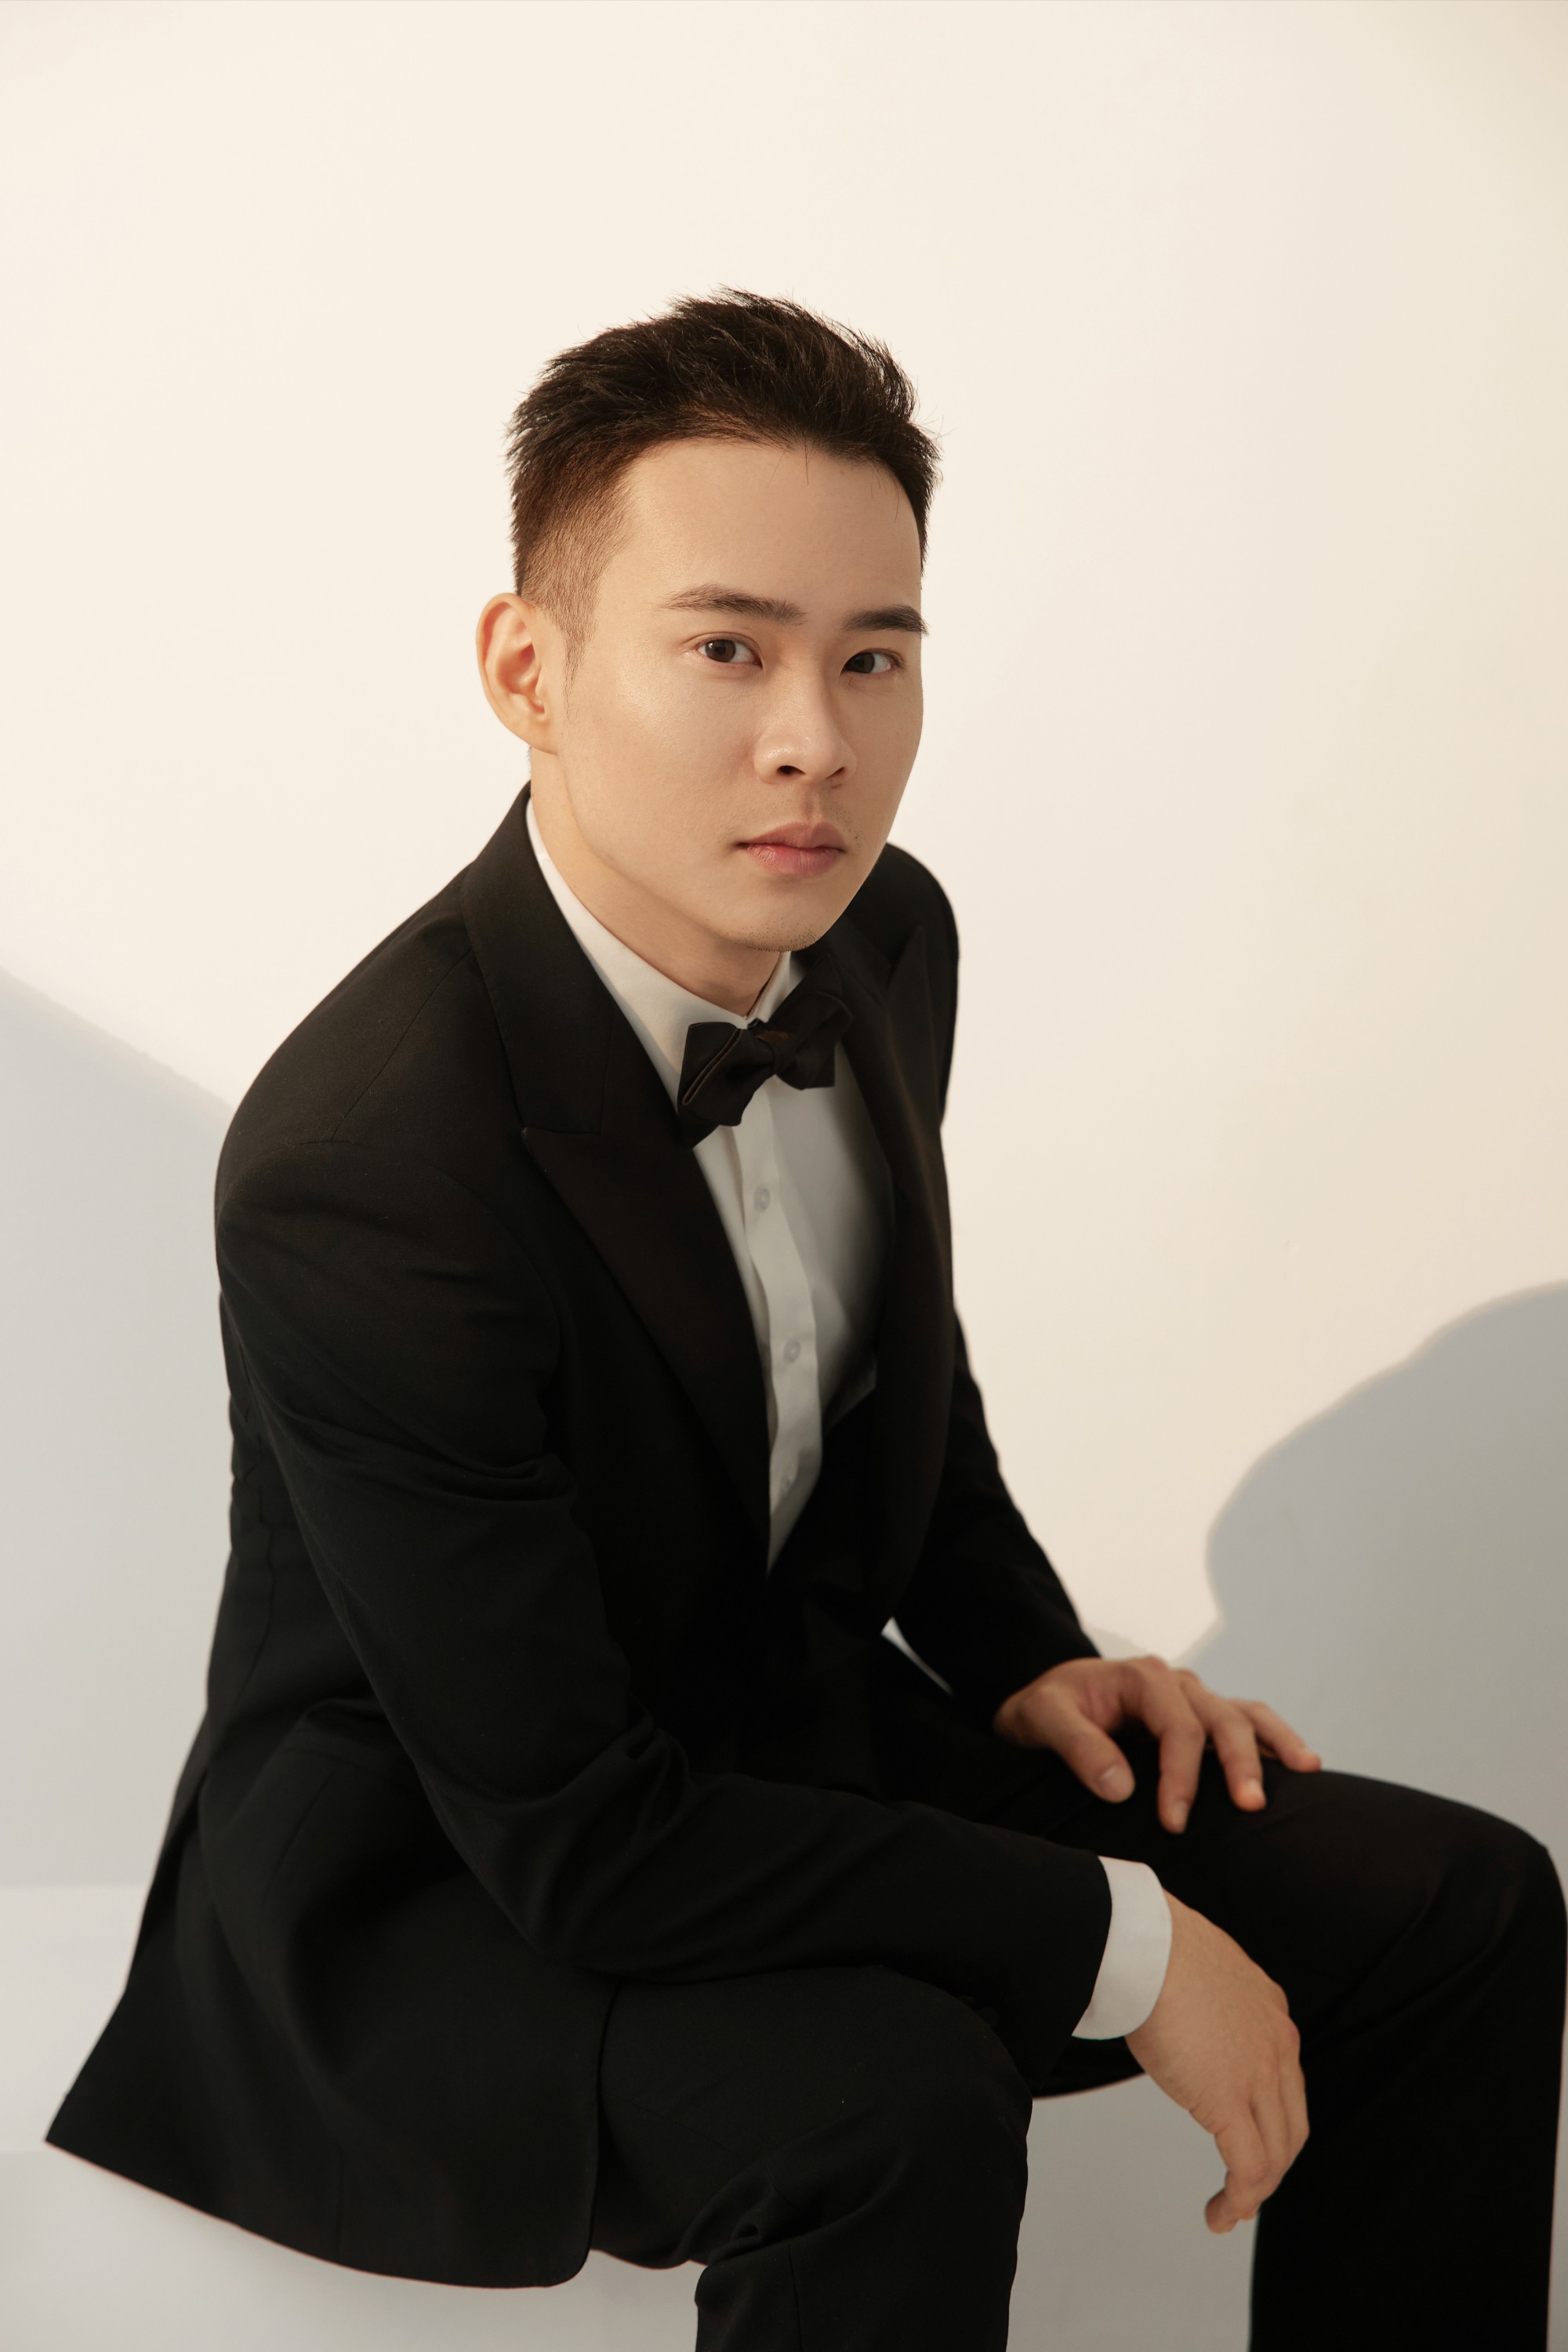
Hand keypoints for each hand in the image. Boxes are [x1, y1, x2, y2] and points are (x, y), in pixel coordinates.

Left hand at [992, 1654, 1320, 1831]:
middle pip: (1221, 1718)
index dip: (1181, 1776)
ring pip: (1244, 1715)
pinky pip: (1246, 1722)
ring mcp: (1193, 1699)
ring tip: (1305, 1771)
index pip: (1177, 1727)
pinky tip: (1300, 1765)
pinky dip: (1273, 1740)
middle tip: (1249, 1808)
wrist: (1046, 1699)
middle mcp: (1176, 1684)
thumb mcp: (1041, 1717)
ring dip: (1273, 1744)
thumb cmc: (1044, 1707)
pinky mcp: (1200, 1718)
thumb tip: (1122, 1788)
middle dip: (1238, 1763)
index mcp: (1141, 1678)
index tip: (1174, 1823)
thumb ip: (1078, 1746)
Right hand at [1127, 1892, 1308, 2230]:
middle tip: (1245, 2188)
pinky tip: (1220, 2214)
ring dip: (1254, 2191)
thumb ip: (1210, 2001)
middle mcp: (1277, 2046)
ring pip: (1275, 2155)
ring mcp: (1258, 2076)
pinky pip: (1249, 2169)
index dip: (1271, 2121)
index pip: (1286, 2083)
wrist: (1145, 1945)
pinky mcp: (1229, 2101)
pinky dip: (1239, 2200)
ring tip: (1229, 2211)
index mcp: (1271, 2012)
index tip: (1247, 2140)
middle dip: (1272, 2164)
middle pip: (1291, 2127)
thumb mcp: (1203, 1972)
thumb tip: (1184, 2013)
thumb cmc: (1155, 1948)